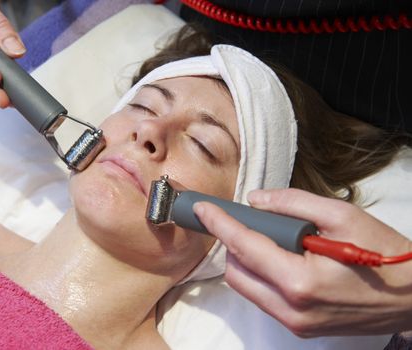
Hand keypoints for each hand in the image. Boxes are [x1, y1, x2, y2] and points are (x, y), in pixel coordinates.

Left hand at [193, 188, 411, 336]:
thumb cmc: (383, 255)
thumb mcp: (342, 216)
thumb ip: (293, 203)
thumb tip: (256, 200)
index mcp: (300, 281)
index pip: (244, 246)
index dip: (219, 223)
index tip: (202, 208)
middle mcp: (291, 308)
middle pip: (236, 272)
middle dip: (232, 243)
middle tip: (245, 221)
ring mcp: (294, 323)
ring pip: (246, 287)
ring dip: (246, 259)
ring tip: (270, 239)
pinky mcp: (300, 329)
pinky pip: (263, 297)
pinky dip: (261, 274)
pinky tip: (280, 258)